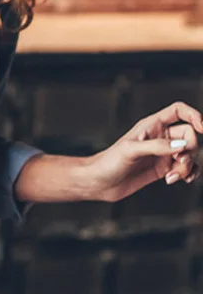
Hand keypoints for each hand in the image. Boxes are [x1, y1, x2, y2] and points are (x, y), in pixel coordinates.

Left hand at [85, 102, 202, 201]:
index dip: (194, 115)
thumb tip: (183, 145)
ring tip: (172, 177)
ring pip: (190, 154)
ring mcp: (163, 153)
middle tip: (177, 163)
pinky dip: (188, 174)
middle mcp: (160, 137)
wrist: (99, 182)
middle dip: (189, 150)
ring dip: (187, 166)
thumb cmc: (109, 162)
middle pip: (190, 135)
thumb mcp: (131, 151)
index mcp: (151, 125)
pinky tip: (178, 180)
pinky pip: (186, 168)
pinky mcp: (163, 168)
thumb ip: (158, 147)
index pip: (178, 111)